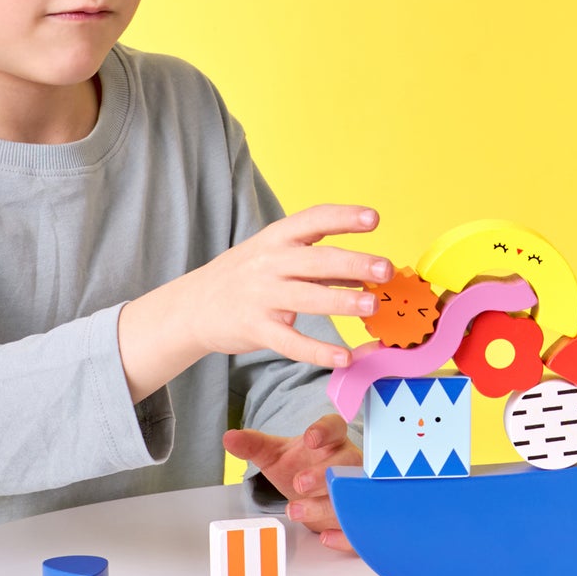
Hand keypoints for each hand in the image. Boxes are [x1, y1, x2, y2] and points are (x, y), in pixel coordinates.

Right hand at [119, 204, 391, 401]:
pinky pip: (291, 342)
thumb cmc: (245, 276)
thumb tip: (368, 272)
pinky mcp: (256, 329)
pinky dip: (319, 351)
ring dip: (343, 301)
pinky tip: (344, 357)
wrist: (191, 306)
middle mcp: (269, 263)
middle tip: (385, 269)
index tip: (374, 218)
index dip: (344, 217)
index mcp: (276, 238)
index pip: (313, 219)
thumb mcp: (276, 257)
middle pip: (316, 260)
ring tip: (373, 305)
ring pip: (307, 297)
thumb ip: (320, 263)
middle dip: (354, 263)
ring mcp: (261, 296)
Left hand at [223, 412, 360, 549]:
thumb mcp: (276, 456)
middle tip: (299, 483)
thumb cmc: (300, 467)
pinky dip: (345, 535)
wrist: (317, 492)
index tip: (310, 438)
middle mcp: (348, 462)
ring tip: (296, 511)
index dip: (325, 431)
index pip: (334, 427)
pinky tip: (325, 537)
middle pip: (345, 464)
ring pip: (351, 497)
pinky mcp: (358, 516)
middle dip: (323, 474)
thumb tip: (229, 438)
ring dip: (325, 505)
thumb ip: (254, 445)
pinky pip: (360, 526)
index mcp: (330, 440)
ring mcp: (356, 490)